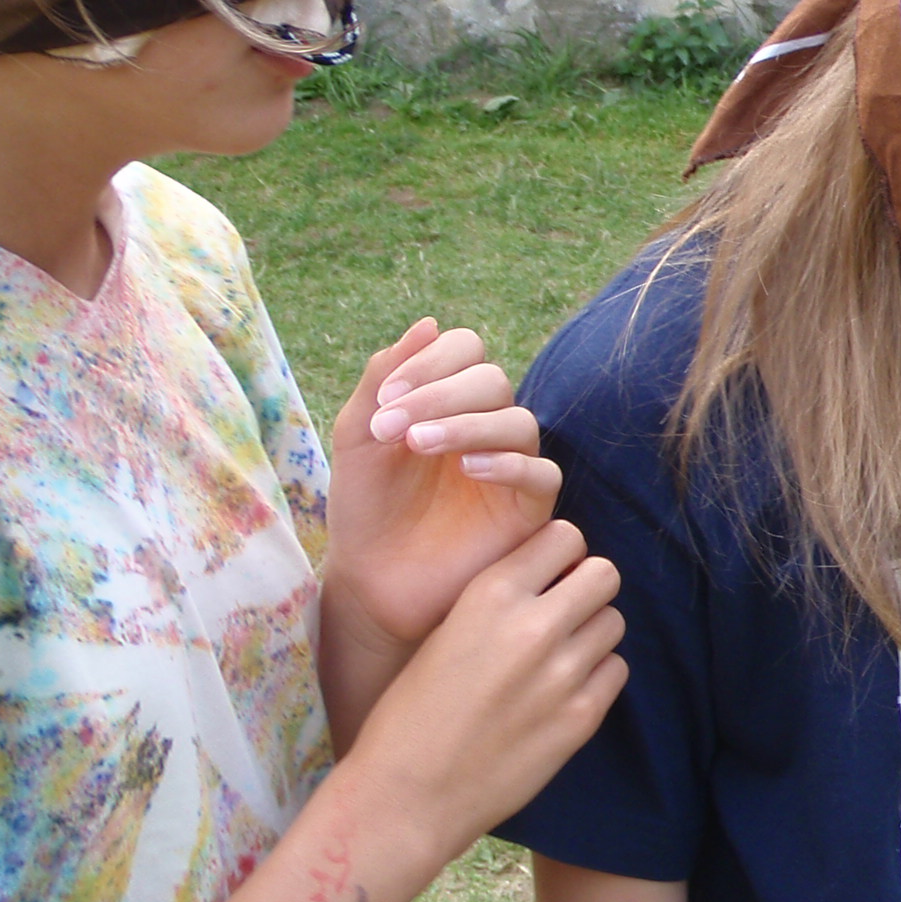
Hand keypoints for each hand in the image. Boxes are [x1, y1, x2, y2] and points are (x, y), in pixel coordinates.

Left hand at [329, 319, 561, 643]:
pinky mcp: (529, 508)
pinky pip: (541, 474)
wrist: (371, 579)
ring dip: (467, 424)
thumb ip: (382, 379)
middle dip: (441, 394)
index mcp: (450, 400)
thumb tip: (428, 322)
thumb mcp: (359, 436)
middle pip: (492, 381)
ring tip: (417, 445)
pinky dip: (508, 464)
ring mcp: (512, 465)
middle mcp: (487, 425)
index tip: (386, 398)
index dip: (431, 362)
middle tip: (392, 427)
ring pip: (518, 422)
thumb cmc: (366, 506)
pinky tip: (467, 470)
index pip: (466, 350)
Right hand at [338, 518, 625, 868]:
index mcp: (491, 593)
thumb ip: (501, 598)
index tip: (549, 575)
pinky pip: (616, 670)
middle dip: (587, 588)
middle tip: (564, 614)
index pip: (566, 536)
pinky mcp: (582, 717)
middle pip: (605, 574)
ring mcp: (564, 673)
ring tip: (557, 659)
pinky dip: (598, 676)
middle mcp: (534, 625)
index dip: (561, 556)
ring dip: (592, 634)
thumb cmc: (413, 711)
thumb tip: (553, 576)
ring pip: (614, 622)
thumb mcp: (447, 630)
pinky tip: (563, 693)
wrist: (407, 795)